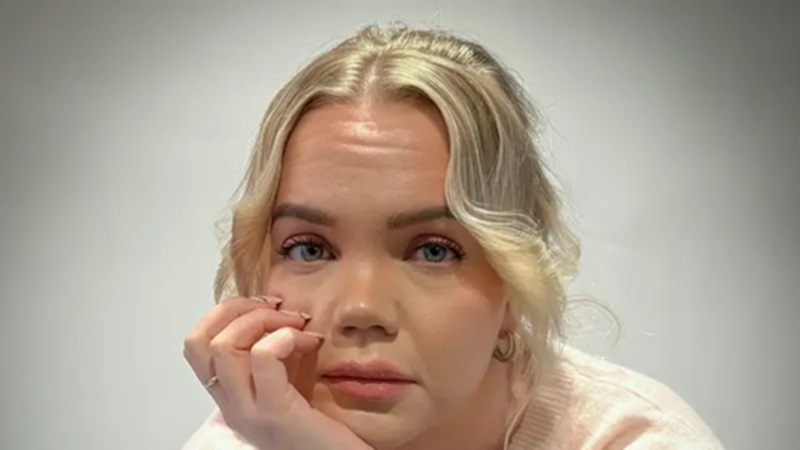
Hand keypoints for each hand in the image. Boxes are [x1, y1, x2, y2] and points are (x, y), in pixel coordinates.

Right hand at [183, 295, 372, 449]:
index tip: (266, 306)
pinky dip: (284, 336)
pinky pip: (263, 357)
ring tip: (297, 323)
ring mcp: (249, 412)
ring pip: (223, 346)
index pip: (197, 347)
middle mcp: (232, 406)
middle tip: (278, 307)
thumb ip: (278, 358)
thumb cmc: (327, 430)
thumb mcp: (292, 385)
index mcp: (233, 398)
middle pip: (199, 341)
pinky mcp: (276, 413)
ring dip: (262, 319)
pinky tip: (310, 342)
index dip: (225, 314)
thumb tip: (280, 313)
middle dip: (237, 308)